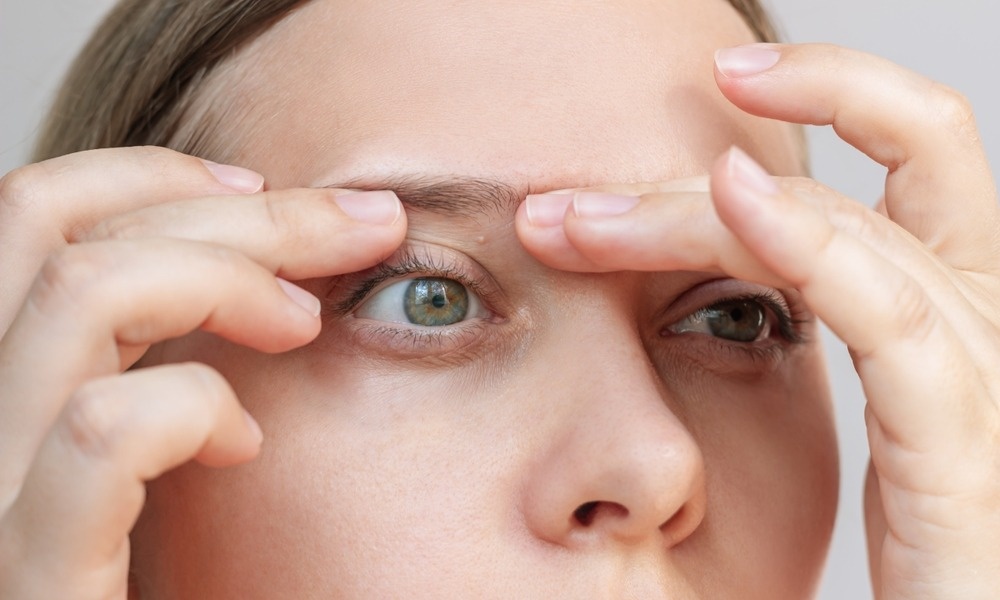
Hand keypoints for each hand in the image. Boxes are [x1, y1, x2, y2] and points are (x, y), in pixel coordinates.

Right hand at [0, 147, 405, 597]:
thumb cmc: (159, 582)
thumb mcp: (149, 456)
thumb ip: (159, 365)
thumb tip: (267, 275)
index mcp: (1, 388)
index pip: (30, 216)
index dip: (149, 176)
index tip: (262, 189)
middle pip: (62, 232)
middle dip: (237, 207)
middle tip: (359, 223)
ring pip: (78, 299)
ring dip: (224, 278)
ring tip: (306, 323)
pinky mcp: (29, 582)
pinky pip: (97, 437)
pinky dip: (192, 406)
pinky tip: (247, 444)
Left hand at [516, 44, 999, 598]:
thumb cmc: (887, 548)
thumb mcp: (828, 416)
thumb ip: (790, 323)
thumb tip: (670, 272)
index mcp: (953, 307)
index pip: (918, 152)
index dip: (840, 88)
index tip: (722, 73)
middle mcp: (981, 323)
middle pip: (848, 192)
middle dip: (689, 182)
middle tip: (561, 206)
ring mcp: (981, 379)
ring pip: (840, 238)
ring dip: (688, 215)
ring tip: (573, 222)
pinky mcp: (959, 448)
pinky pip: (887, 319)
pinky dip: (808, 245)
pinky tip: (734, 197)